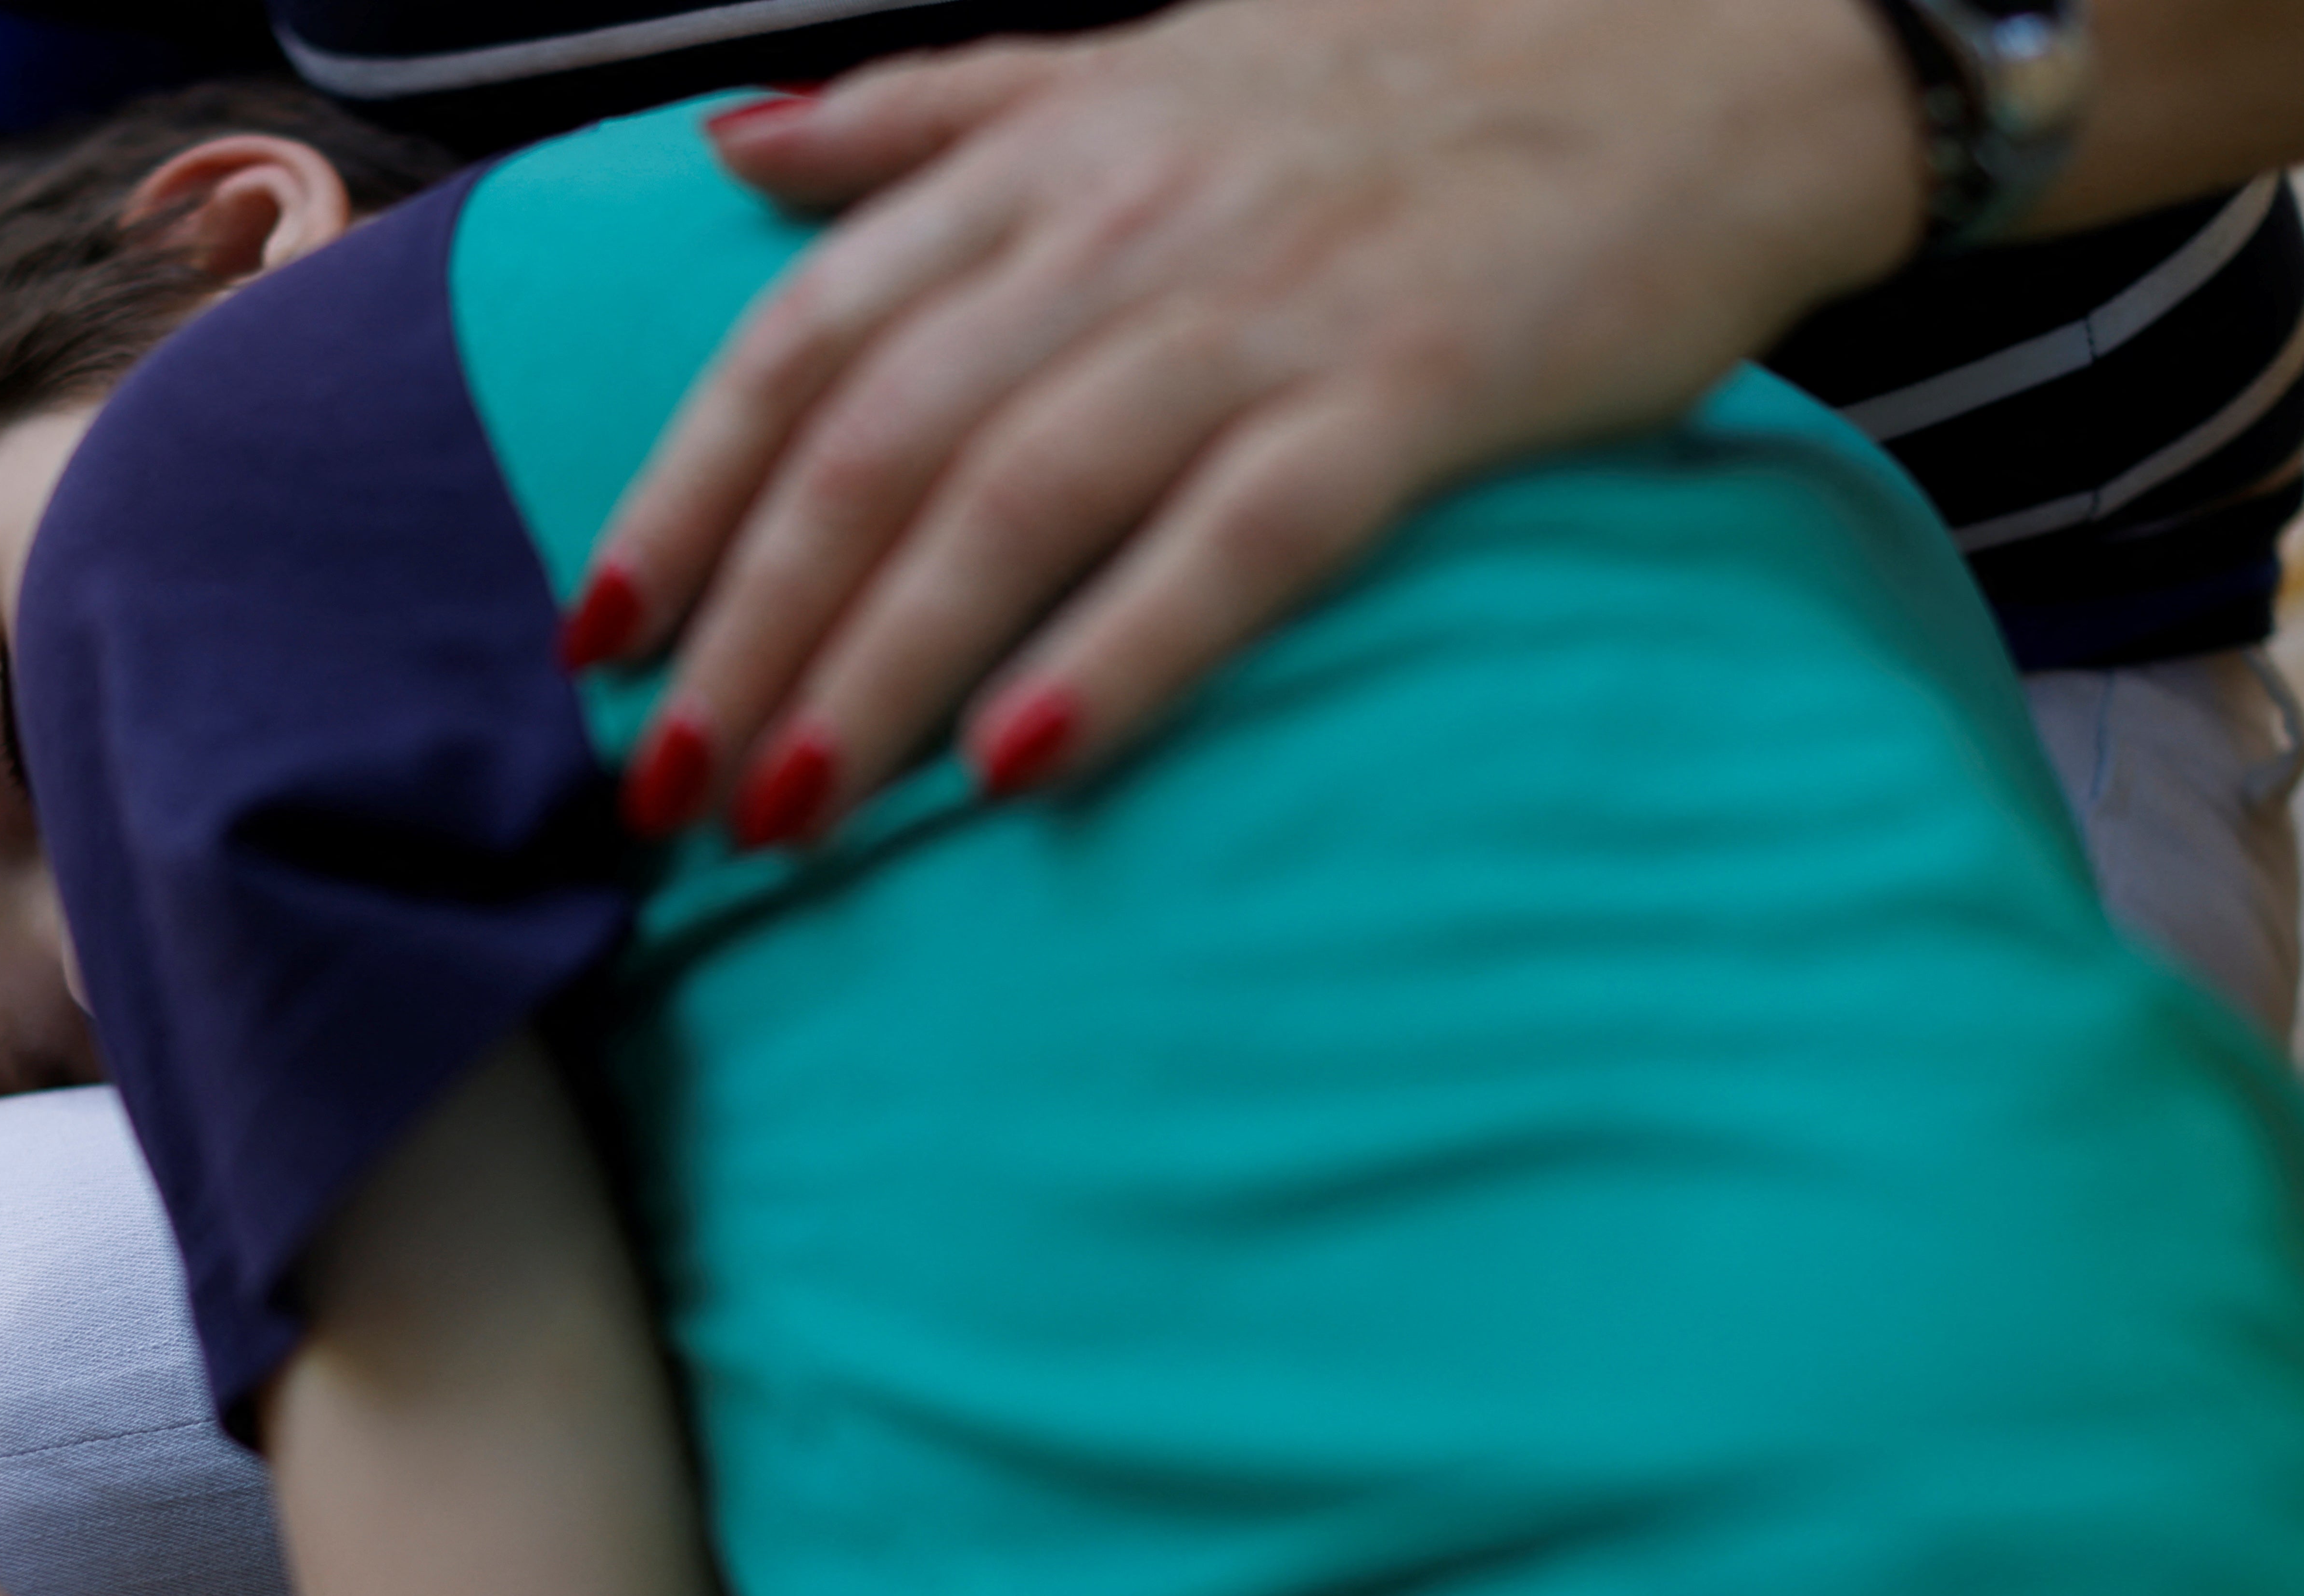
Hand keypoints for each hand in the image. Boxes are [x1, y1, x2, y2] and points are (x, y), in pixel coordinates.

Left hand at [574, 0, 1927, 840]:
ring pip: (1018, 496)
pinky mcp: (1417, 391)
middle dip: (749, 622)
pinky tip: (1021, 766)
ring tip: (787, 810)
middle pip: (877, 440)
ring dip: (883, 661)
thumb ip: (931, 115)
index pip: (805, 336)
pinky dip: (1123, 648)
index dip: (686, 486)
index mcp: (1050, 157)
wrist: (1706, 43)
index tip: (597, 630)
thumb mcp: (1140, 57)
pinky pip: (1240, 535)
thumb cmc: (1402, 74)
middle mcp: (1129, 227)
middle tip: (661, 787)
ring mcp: (1270, 308)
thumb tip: (731, 154)